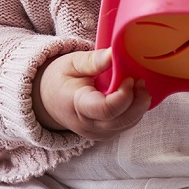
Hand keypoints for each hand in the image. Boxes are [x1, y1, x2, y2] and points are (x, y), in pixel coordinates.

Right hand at [33, 49, 150, 139]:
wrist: (49, 101)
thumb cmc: (61, 80)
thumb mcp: (72, 63)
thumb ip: (93, 60)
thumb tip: (113, 53)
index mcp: (78, 106)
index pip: (106, 110)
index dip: (124, 95)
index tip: (129, 78)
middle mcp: (88, 125)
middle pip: (123, 120)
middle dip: (138, 100)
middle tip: (139, 80)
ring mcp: (98, 133)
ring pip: (128, 124)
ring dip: (139, 105)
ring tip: (137, 84)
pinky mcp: (106, 134)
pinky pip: (127, 125)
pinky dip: (134, 110)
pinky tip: (131, 95)